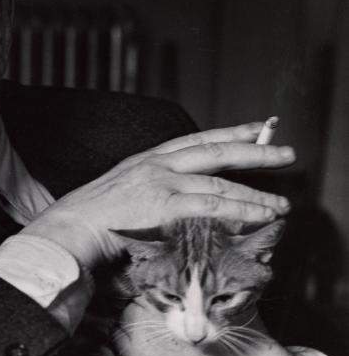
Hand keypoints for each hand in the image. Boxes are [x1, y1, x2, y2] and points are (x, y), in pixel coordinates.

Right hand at [21, 122, 293, 267]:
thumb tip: (168, 207)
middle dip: (255, 149)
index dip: (228, 133)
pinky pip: (214, 204)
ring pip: (220, 182)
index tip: (254, 128)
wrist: (70, 228)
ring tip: (281, 203)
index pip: (196, 140)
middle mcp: (157, 164)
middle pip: (215, 150)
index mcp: (147, 159)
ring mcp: (162, 181)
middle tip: (286, 152)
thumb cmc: (91, 220)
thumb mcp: (121, 195)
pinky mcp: (165, 203)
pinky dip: (243, 208)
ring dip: (256, 193)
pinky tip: (262, 213)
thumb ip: (147, 193)